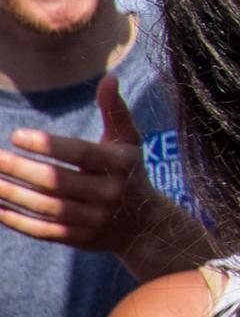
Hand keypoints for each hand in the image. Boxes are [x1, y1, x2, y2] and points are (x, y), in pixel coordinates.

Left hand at [0, 76, 172, 270]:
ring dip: (12, 194)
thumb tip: (109, 78)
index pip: (80, 154)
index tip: (16, 136)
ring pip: (47, 207)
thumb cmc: (130, 172)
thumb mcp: (128, 141)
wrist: (148, 226)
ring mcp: (95, 219)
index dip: (48, 145)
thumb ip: (115, 110)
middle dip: (20, 169)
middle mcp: (108, 194)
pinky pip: (45, 231)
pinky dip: (18, 221)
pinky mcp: (82, 239)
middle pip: (56, 182)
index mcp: (118, 165)